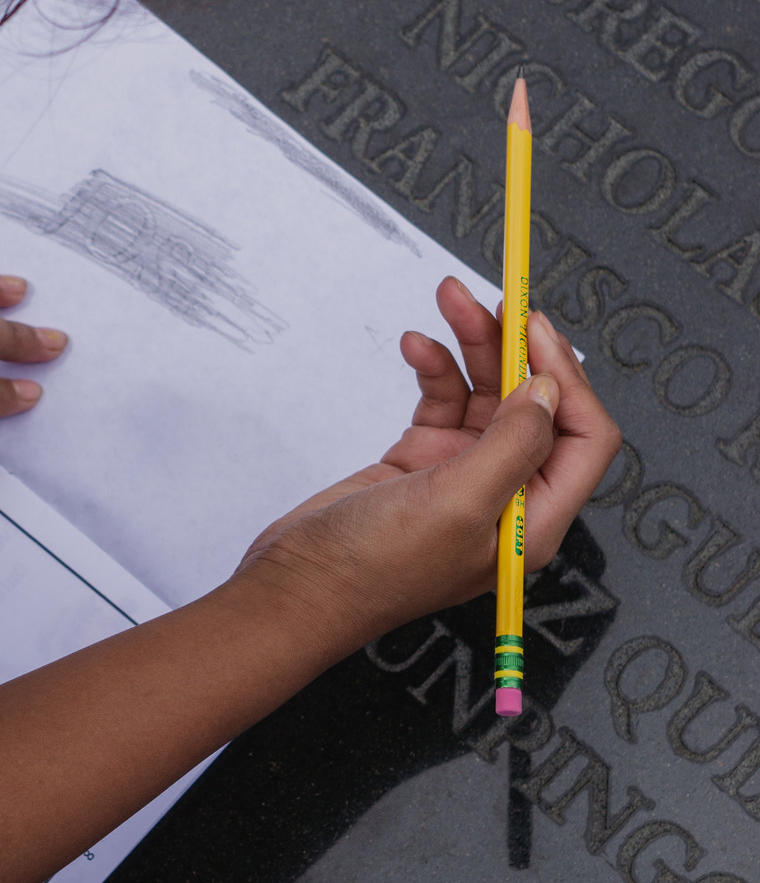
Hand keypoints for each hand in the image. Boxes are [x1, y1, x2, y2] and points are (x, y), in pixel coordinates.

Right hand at [238, 276, 619, 650]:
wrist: (297, 584)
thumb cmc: (375, 568)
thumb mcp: (457, 504)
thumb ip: (513, 445)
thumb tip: (548, 388)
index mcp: (533, 520)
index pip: (583, 439)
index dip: (566, 380)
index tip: (535, 330)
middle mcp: (506, 495)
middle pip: (534, 404)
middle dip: (516, 347)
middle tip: (494, 299)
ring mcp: (463, 475)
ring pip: (487, 392)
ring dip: (472, 344)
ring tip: (448, 299)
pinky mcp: (422, 460)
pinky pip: (444, 399)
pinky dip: (434, 368)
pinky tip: (415, 346)